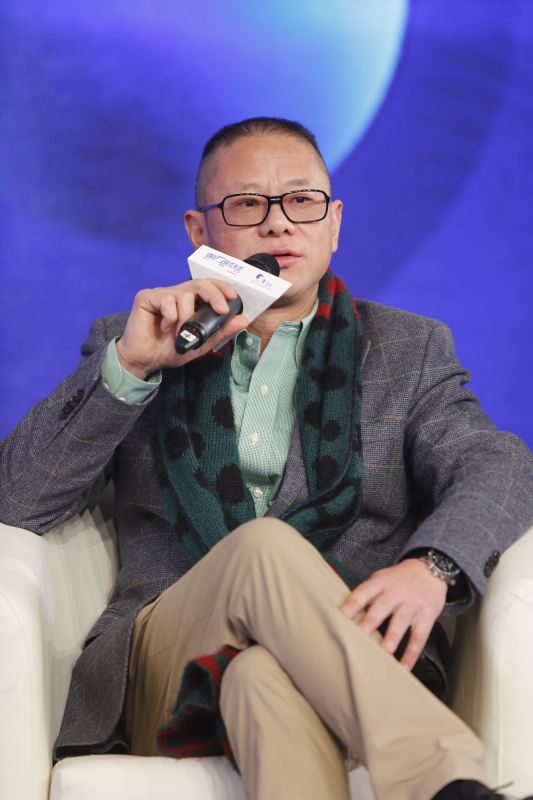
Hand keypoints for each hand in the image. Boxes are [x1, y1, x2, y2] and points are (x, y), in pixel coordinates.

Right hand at [115, 279, 248, 377]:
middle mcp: (177, 294)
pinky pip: (166, 301)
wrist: (144, 361)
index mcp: (190, 302)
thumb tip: (243, 320)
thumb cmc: (170, 350)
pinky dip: (170, 318)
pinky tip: (163, 328)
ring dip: (186, 318)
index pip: (208, 286)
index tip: (234, 298)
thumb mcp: (201, 344)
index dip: (222, 287)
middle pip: (199, 283)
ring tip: (179, 334)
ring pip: (183, 295)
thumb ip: (221, 332)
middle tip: (221, 310)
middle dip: (214, 295)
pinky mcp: (147, 297)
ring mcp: (162, 294)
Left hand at [341, 559, 446, 669]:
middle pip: (382, 607)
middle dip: (370, 622)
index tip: (343, 615)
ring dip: (392, 639)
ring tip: (383, 653)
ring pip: (401, 623)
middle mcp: (397, 593)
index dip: (354, 602)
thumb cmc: (400, 578)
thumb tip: (346, 612)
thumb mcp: (382, 578)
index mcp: (382, 582)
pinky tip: (404, 667)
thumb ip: (367, 593)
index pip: (365, 591)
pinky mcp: (427, 616)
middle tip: (359, 635)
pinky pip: (419, 637)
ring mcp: (413, 605)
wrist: (431, 570)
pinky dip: (411, 654)